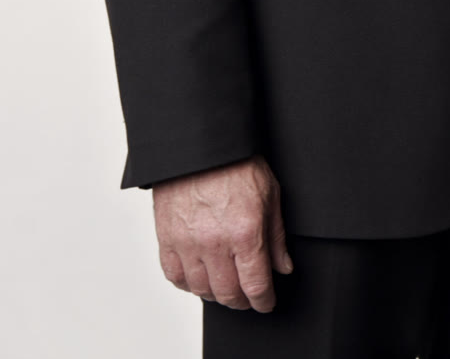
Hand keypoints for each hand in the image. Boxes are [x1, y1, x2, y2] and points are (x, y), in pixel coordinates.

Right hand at [152, 155, 291, 311]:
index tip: (266, 304)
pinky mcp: (166, 239)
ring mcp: (188, 243)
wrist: (201, 147)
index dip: (263, 301)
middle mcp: (215, 243)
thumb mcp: (271, 195)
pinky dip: (188, 284)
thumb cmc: (237, 165)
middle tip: (249, 299)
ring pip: (201, 289)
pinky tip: (199, 280)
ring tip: (226, 289)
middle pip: (228, 293)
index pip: (255, 285)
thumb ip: (276, 236)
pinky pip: (174, 276)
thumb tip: (283, 266)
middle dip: (242, 302)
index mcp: (245, 232)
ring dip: (216, 295)